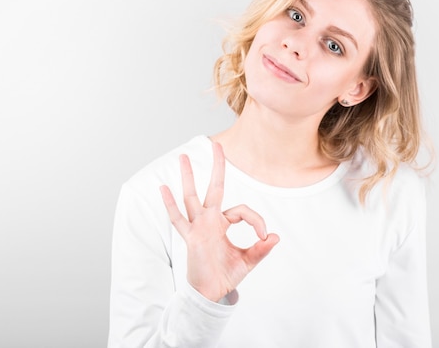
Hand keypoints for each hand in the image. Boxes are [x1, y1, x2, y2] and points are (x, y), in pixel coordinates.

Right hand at [160, 142, 278, 301]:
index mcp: (224, 223)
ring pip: (192, 197)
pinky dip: (170, 205)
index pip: (242, 211)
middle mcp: (210, 220)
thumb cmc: (226, 275)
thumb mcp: (248, 261)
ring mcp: (198, 227)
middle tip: (216, 145)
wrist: (211, 293)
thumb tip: (275, 237)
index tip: (265, 236)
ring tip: (182, 157)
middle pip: (214, 188)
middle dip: (217, 167)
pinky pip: (178, 219)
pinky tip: (163, 188)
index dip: (256, 220)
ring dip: (188, 177)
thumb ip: (260, 249)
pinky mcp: (190, 238)